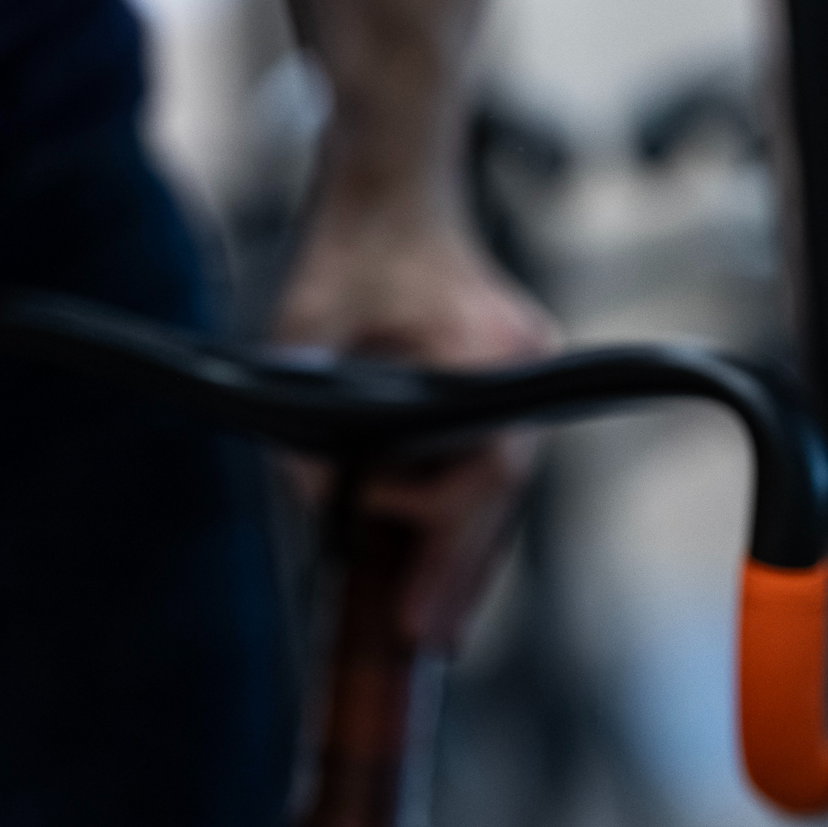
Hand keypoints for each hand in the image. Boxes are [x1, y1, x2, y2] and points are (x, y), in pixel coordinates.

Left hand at [272, 199, 557, 644]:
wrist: (390, 183)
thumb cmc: (348, 247)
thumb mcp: (303, 329)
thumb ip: (306, 410)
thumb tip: (321, 507)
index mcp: (486, 350)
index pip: (486, 475)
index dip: (450, 554)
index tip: (418, 618)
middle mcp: (522, 363)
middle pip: (503, 497)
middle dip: (460, 575)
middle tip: (424, 643)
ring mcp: (524, 372)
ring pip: (501, 488)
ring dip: (463, 550)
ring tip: (425, 620)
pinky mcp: (507, 379)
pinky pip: (492, 461)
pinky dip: (461, 510)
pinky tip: (429, 558)